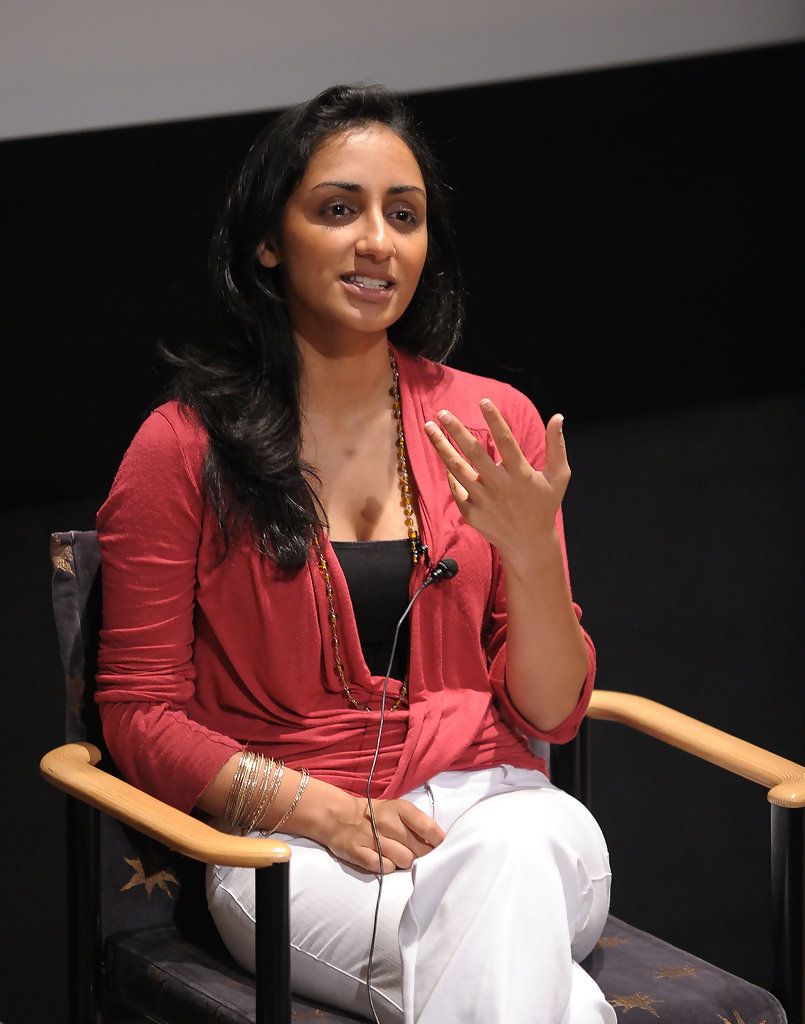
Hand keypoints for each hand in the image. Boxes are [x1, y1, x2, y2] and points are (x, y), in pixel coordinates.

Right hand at [325, 796, 445, 873]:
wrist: (340, 817)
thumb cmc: (377, 816)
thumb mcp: (398, 810)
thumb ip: (417, 824)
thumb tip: (439, 844)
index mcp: (400, 808)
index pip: (428, 827)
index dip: (438, 842)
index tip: (440, 848)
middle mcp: (386, 821)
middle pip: (419, 849)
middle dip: (421, 855)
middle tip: (415, 853)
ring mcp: (371, 837)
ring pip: (404, 860)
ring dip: (404, 862)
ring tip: (396, 855)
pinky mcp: (358, 852)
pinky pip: (384, 868)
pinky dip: (387, 867)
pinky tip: (383, 860)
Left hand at [423, 400, 568, 559]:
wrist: (529, 545)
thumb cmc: (544, 506)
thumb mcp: (559, 477)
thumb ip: (557, 447)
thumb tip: (558, 417)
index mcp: (521, 474)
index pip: (505, 440)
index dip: (495, 419)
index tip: (483, 401)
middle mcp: (499, 485)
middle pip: (474, 453)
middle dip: (456, 430)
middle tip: (442, 412)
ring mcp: (483, 500)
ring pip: (457, 469)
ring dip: (441, 447)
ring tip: (429, 428)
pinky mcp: (471, 512)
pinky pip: (456, 488)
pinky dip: (450, 473)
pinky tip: (444, 458)